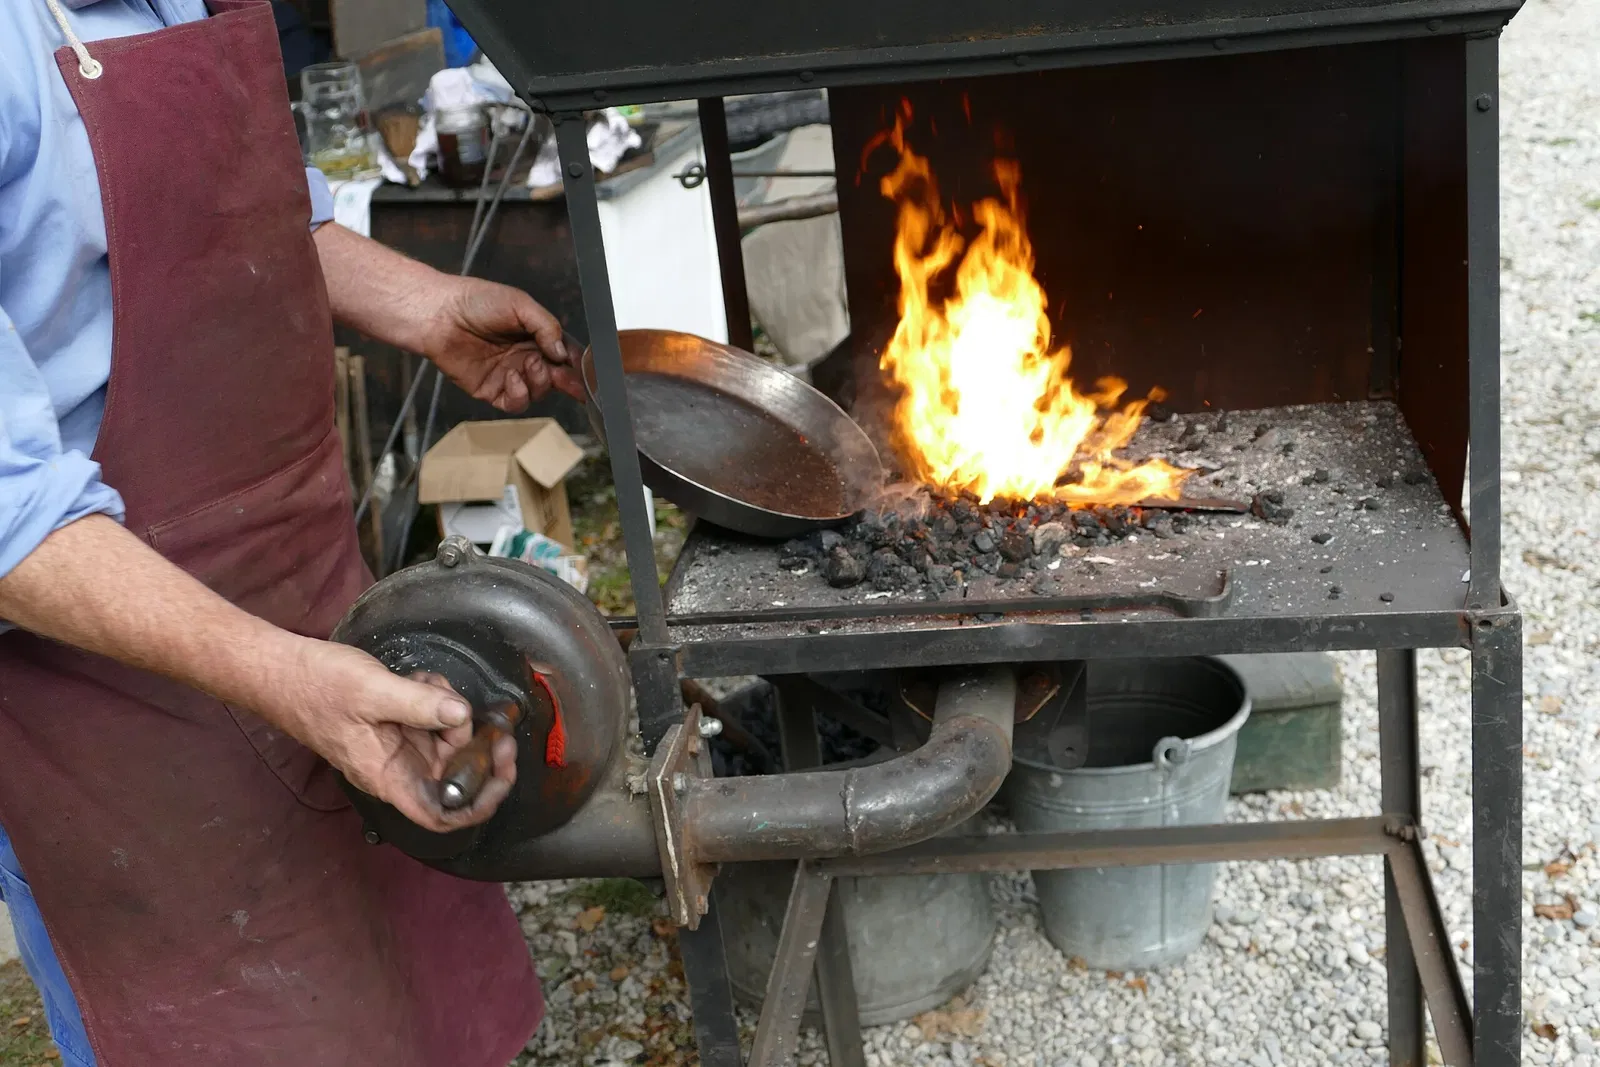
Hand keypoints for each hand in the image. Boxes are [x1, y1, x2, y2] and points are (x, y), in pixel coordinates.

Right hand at [265, 639, 516, 832]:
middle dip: (475, 746)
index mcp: (387, 777)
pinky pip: (431, 720)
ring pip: (446, 741)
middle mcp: (397, 767)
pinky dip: (436, 700)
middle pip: (455, 772)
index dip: (478, 805)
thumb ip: (420, 706)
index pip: (440, 813)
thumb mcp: (371, 692)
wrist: (282, 670)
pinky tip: (423, 682)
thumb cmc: (316, 688)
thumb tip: (462, 717)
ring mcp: (398, 746)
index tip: (503, 776)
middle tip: (491, 722)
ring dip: (452, 714)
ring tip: (433, 686)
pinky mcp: (397, 724)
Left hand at [423, 276, 585, 409]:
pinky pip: (514, 403)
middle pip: (555, 378)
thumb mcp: (520, 304)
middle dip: (566, 381)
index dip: (576, 364)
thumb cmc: (477, 302)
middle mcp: (525, 357)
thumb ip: (547, 327)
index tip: (588, 372)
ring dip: (539, 383)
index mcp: (536, 336)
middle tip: (570, 381)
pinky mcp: (491, 390)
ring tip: (529, 366)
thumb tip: (563, 354)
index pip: (564, 354)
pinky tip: (513, 378)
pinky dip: (520, 394)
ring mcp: (509, 375)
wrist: (439, 314)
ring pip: (538, 392)